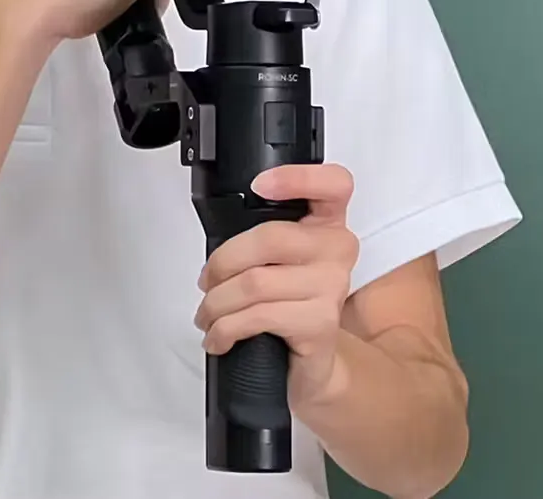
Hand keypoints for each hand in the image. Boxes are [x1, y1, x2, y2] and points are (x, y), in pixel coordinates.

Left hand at [194, 163, 359, 410]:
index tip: (259, 185)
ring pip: (255, 283)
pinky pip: (258, 316)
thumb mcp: (276, 262)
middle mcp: (338, 250)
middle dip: (222, 263)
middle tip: (205, 282)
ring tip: (207, 314)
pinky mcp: (320, 324)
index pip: (333, 184)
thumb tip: (214, 246)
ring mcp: (333, 287)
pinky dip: (225, 328)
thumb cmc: (286, 305)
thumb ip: (260, 239)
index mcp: (328, 223)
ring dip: (216, 302)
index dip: (297, 177)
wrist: (310, 366)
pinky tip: (218, 337)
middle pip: (270, 238)